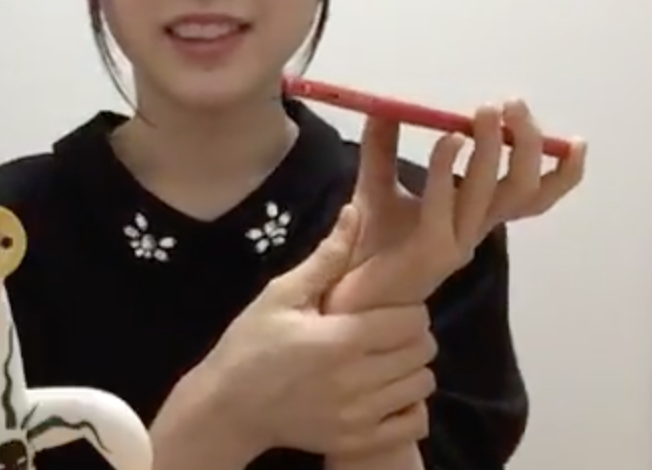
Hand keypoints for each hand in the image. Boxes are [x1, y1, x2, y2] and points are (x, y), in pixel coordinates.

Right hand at [167, 208, 436, 461]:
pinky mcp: (358, 440)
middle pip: (423, 351)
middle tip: (386, 332)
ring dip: (411, 369)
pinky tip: (386, 393)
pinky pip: (413, 424)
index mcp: (342, 338)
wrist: (228, 407)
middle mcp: (357, 379)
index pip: (412, 319)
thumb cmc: (251, 344)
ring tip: (384, 360)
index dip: (407, 309)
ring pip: (422, 385)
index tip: (387, 308)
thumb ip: (327, 258)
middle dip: (411, 335)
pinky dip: (409, 407)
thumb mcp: (281, 295)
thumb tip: (355, 211)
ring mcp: (360, 415)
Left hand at [327, 99, 586, 309]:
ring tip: (484, 114)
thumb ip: (382, 146)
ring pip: (494, 196)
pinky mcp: (430, 250)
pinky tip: (446, 141)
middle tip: (510, 106)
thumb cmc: (368, 244)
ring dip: (492, 150)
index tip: (573, 140)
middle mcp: (473, 230)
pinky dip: (446, 169)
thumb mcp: (377, 185)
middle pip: (524, 190)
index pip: (534, 196)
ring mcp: (456, 242)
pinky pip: (445, 205)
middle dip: (526, 145)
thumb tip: (385, 104)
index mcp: (474, 216)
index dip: (562, 173)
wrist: (345, 293)